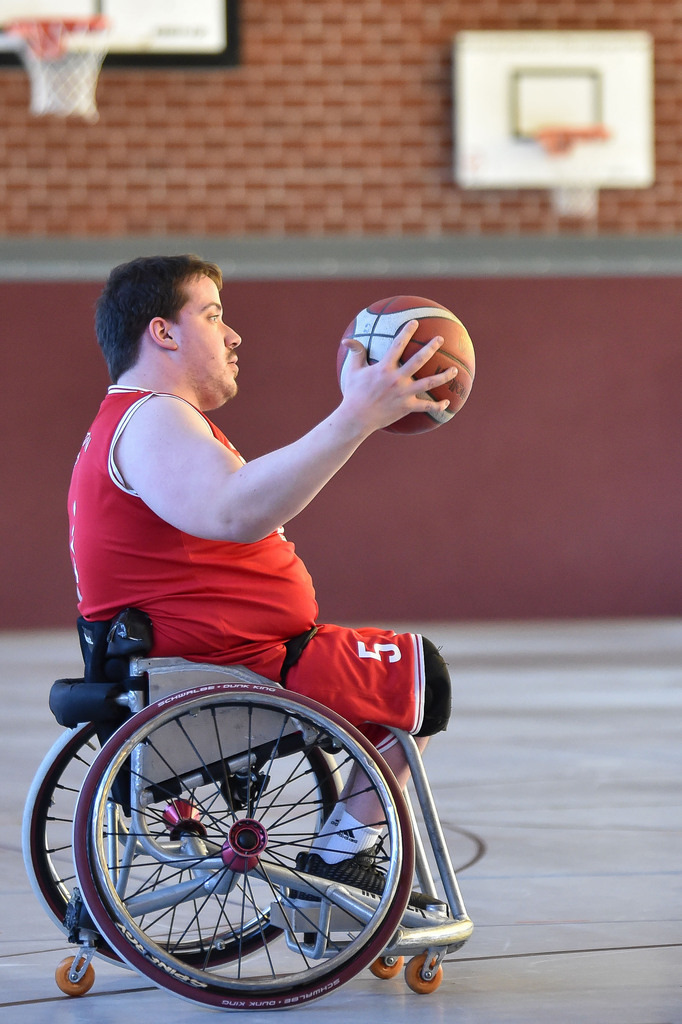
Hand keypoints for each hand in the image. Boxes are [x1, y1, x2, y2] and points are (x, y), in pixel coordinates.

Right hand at [339, 320, 458, 432]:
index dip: (407, 332)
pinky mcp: (407, 407)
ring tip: (455, 369)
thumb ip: (355, 353)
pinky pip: (426, 406)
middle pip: (418, 360)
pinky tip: (446, 402)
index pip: (398, 345)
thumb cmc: (353, 393)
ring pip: (429, 383)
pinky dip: (437, 405)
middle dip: (431, 347)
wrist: (356, 418)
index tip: (415, 322)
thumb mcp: (352, 371)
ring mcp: (404, 393)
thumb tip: (347, 339)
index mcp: (384, 368)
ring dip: (443, 376)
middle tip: (440, 338)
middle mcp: (397, 379)